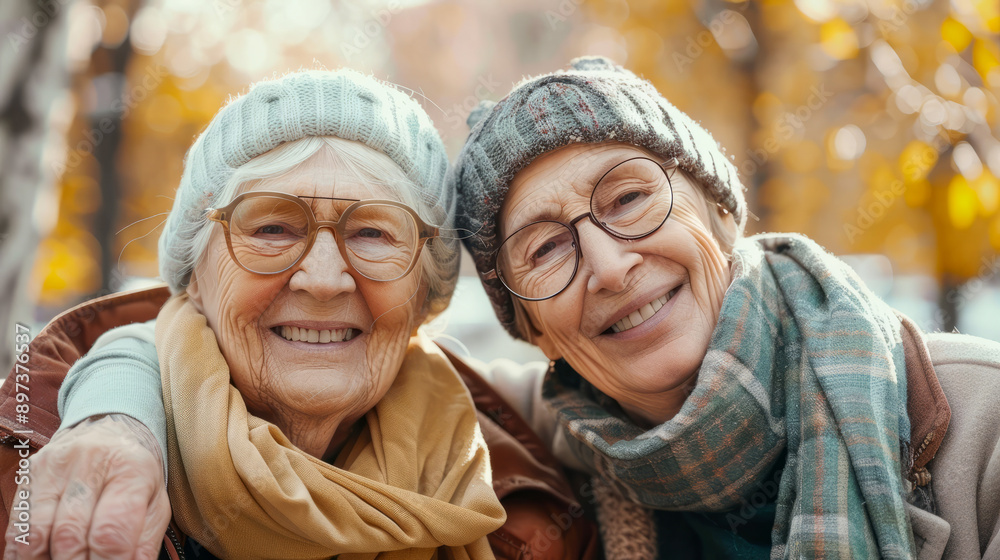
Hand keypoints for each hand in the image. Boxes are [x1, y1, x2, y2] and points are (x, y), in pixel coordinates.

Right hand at [4, 414, 170, 559]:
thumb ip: (144, 542)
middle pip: (70, 535)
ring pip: (37, 532)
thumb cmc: (135, 474)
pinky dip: (25, 553)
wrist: (111, 425)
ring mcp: (55, 466)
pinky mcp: (30, 473)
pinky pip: (18, 525)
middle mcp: (90, 462)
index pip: (111, 532)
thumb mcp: (155, 502)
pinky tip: (40, 559)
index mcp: (131, 469)